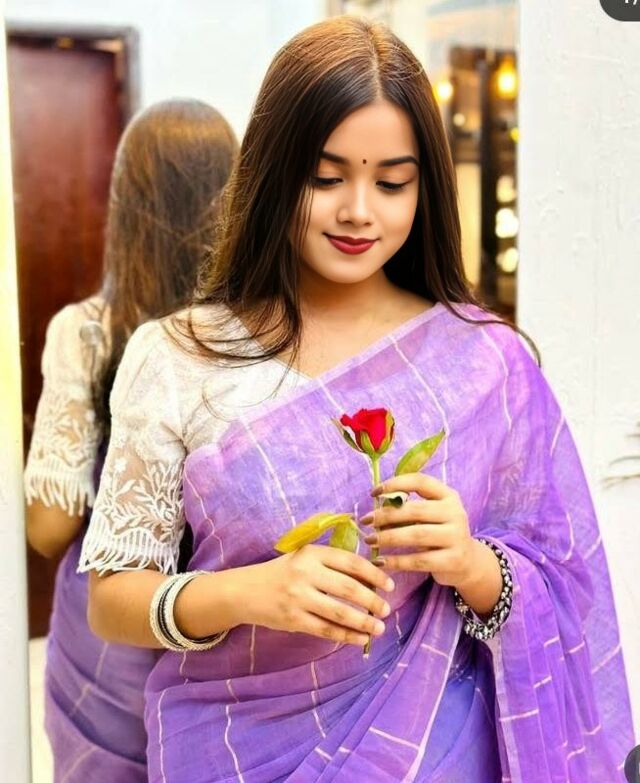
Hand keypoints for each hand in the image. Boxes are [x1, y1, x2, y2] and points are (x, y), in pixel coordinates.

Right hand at [237, 545, 394, 646]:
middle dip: (373, 601)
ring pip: (339, 612)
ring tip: (379, 628)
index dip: (373, 574)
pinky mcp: (293, 619)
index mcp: (312, 553)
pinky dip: (346, 636)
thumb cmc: (283, 572)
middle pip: (349, 588)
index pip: (351, 562)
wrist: (246, 590)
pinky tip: (361, 639)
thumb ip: (332, 563)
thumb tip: (371, 576)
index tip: (389, 585)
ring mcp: (299, 598)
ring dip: (363, 622)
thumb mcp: (305, 557)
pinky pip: (326, 630)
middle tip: (386, 610)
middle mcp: (306, 573)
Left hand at [362, 473, 477, 589]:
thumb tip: (375, 509)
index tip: (373, 493)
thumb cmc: (439, 534)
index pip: (420, 482)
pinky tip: (380, 561)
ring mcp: (457, 537)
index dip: (395, 484)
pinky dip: (396, 561)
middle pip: (415, 510)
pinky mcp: (454, 560)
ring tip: (370, 541)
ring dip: (388, 537)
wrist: (467, 563)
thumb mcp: (430, 516)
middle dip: (386, 515)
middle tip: (365, 521)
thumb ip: (409, 509)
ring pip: (416, 535)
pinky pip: (419, 560)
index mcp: (448, 496)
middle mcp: (456, 513)